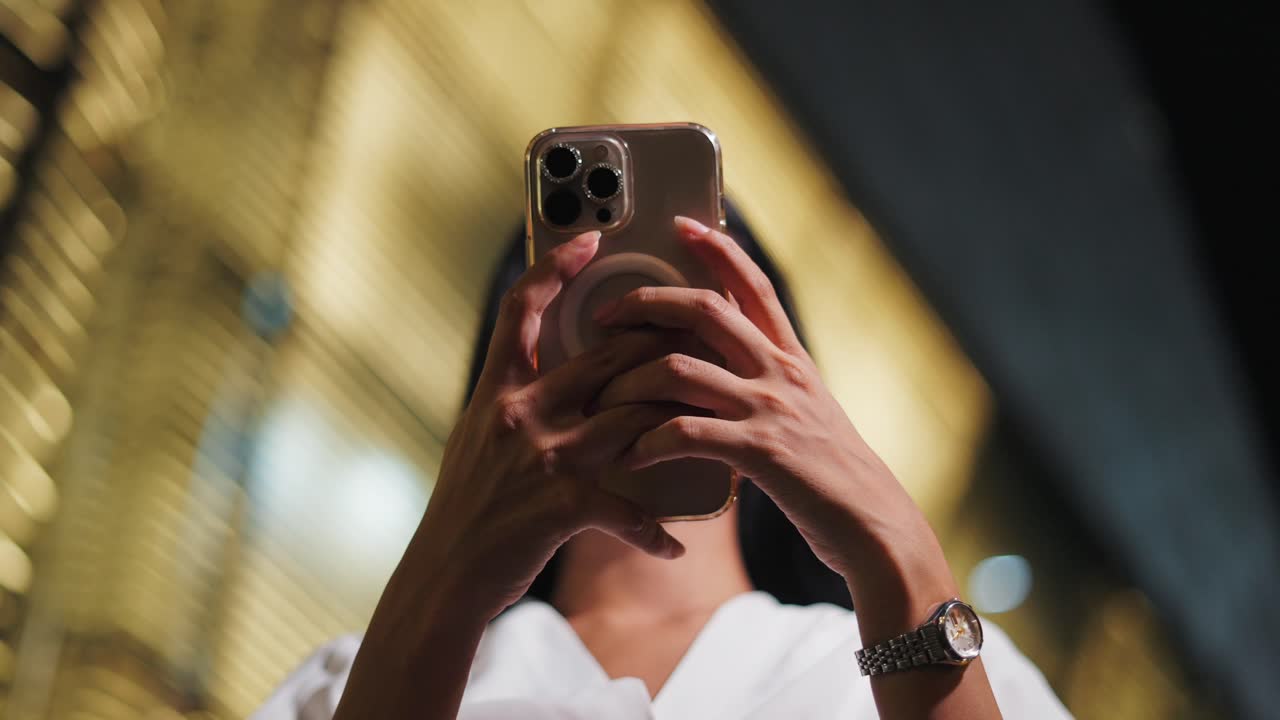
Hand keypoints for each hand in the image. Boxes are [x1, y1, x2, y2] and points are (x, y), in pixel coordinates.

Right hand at [417, 230, 686, 621]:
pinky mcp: (561, 505)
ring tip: (714, 423)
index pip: (521, 311)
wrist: (442, 575)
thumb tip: (548, 367)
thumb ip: (513, 399)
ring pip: (632, 418)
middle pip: (604, 356)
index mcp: (496, 391)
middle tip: (698, 330)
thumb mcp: (476, 438)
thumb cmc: (465, 507)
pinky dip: (653, 530)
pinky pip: (627, 510)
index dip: (555, 269)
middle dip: (657, 342)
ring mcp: (542, 457)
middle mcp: (518, 413)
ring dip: (678, 423)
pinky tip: (675, 544)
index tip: (589, 238)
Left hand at [592, 217, 949, 586]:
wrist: (874, 526)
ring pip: (679, 368)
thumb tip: (725, 370)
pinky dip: (647, 443)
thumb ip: (771, 385)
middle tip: (605, 315)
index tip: (683, 225)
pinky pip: (685, 432)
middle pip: (704, 310)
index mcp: (792, 358)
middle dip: (646, 303)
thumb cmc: (832, 477)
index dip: (718, 249)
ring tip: (601, 401)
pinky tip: (629, 459)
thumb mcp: (809, 413)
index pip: (753, 285)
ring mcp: (770, 408)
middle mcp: (782, 371)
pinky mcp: (759, 452)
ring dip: (628, 382)